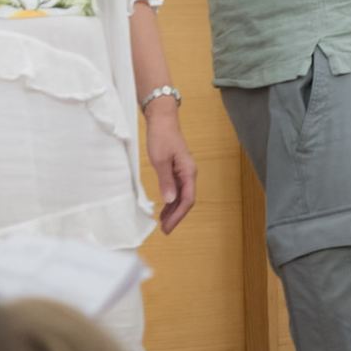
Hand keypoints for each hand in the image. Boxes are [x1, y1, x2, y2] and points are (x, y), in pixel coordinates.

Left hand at [144, 104, 196, 234]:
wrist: (162, 120)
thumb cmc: (161, 137)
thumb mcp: (160, 160)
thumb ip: (166, 181)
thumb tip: (170, 200)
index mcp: (188, 171)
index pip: (187, 199)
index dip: (178, 215)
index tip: (167, 227)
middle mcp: (189, 173)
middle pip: (187, 200)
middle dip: (176, 216)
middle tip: (164, 230)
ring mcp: (184, 171)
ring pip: (182, 195)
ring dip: (174, 210)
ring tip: (163, 223)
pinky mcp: (178, 169)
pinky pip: (178, 189)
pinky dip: (171, 200)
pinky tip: (164, 208)